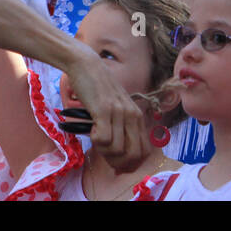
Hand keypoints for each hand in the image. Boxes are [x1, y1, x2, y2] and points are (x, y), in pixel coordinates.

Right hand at [63, 50, 146, 171]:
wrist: (87, 66)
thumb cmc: (98, 89)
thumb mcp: (116, 108)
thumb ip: (121, 127)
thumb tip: (119, 157)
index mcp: (137, 116)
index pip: (144, 152)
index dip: (131, 163)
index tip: (116, 164)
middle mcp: (132, 115)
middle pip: (133, 155)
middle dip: (118, 162)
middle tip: (104, 154)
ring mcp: (119, 112)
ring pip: (117, 150)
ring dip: (103, 150)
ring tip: (94, 136)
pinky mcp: (104, 110)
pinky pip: (103, 139)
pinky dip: (94, 140)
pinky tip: (90, 128)